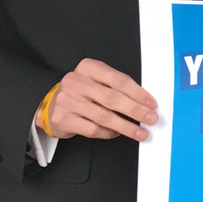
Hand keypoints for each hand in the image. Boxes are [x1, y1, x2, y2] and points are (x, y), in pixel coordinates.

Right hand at [43, 58, 157, 140]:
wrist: (50, 104)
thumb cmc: (81, 92)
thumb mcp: (96, 80)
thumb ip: (116, 86)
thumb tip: (144, 102)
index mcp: (89, 68)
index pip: (119, 80)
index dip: (138, 93)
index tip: (152, 104)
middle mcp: (77, 82)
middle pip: (112, 98)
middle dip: (135, 110)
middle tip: (151, 119)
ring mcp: (68, 101)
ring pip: (104, 116)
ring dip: (126, 126)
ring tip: (141, 132)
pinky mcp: (64, 119)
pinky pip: (93, 129)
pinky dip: (109, 133)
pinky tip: (119, 133)